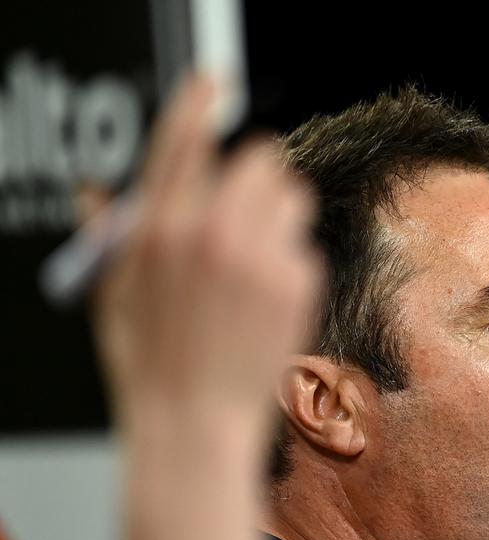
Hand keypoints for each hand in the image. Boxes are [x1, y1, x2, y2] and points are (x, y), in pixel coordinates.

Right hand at [93, 76, 321, 442]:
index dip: (197, 102)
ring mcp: (260, 256)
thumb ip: (114, 235)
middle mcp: (211, 232)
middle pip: (259, 156)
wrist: (196, 425)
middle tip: (243, 213)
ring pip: (292, 193)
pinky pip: (305, 244)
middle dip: (254, 179)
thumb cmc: (151, 367)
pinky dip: (291, 262)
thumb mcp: (115, 296)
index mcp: (159, 230)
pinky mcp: (297, 282)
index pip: (181, 140)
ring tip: (257, 259)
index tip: (213, 80)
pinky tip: (268, 300)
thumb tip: (98, 192)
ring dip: (279, 214)